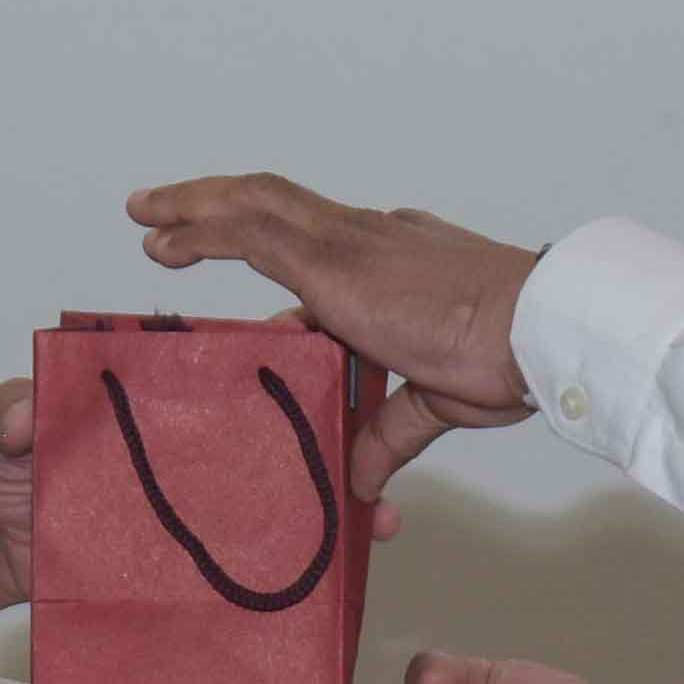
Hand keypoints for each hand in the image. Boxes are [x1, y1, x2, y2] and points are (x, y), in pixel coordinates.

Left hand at [128, 173, 543, 489]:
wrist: (536, 324)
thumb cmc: (509, 355)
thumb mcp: (434, 401)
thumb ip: (387, 435)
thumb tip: (362, 482)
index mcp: (399, 256)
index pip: (325, 252)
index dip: (282, 265)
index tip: (258, 303)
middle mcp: (370, 235)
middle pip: (276, 204)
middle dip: (217, 205)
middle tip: (165, 213)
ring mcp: (349, 242)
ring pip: (254, 201)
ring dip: (195, 204)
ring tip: (147, 212)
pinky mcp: (330, 262)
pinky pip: (248, 228)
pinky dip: (200, 225)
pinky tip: (164, 235)